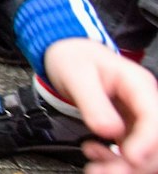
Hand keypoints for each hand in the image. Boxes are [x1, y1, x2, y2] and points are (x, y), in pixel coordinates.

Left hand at [43, 39, 157, 172]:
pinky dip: (114, 160)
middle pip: (155, 143)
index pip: (154, 119)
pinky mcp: (128, 130)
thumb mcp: (77, 75)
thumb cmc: (74, 59)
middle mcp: (144, 104)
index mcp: (138, 85)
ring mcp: (138, 119)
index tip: (129, 157)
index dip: (147, 142)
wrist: (67, 54)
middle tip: (104, 171)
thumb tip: (109, 131)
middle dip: (135, 163)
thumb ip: (93, 103)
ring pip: (145, 153)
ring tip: (94, 168)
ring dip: (124, 167)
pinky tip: (93, 152)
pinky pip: (130, 153)